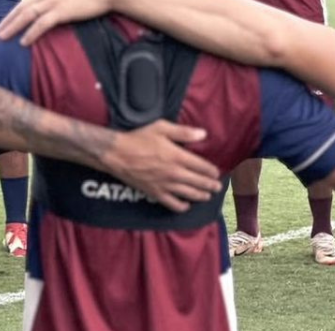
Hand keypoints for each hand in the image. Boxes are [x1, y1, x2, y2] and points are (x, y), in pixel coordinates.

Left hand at [0, 0, 122, 45]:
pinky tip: (24, 42)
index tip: (5, 23)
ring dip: (13, 27)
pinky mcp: (62, 11)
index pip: (26, 2)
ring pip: (27, 15)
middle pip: (22, 8)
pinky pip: (42, 24)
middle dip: (8, 21)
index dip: (14, 13)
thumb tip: (52, 10)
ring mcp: (54, 2)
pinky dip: (31, 32)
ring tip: (3, 38)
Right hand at [99, 120, 221, 211]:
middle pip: (199, 182)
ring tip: (207, 195)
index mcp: (178, 157)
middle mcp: (175, 173)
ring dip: (201, 195)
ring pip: (189, 194)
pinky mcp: (155, 193)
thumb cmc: (139, 138)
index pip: (202, 167)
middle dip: (211, 185)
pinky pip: (173, 204)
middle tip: (217, 187)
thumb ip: (183, 132)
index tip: (216, 173)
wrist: (117, 154)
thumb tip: (203, 134)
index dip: (212, 171)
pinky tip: (186, 205)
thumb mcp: (161, 128)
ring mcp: (165, 185)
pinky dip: (182, 206)